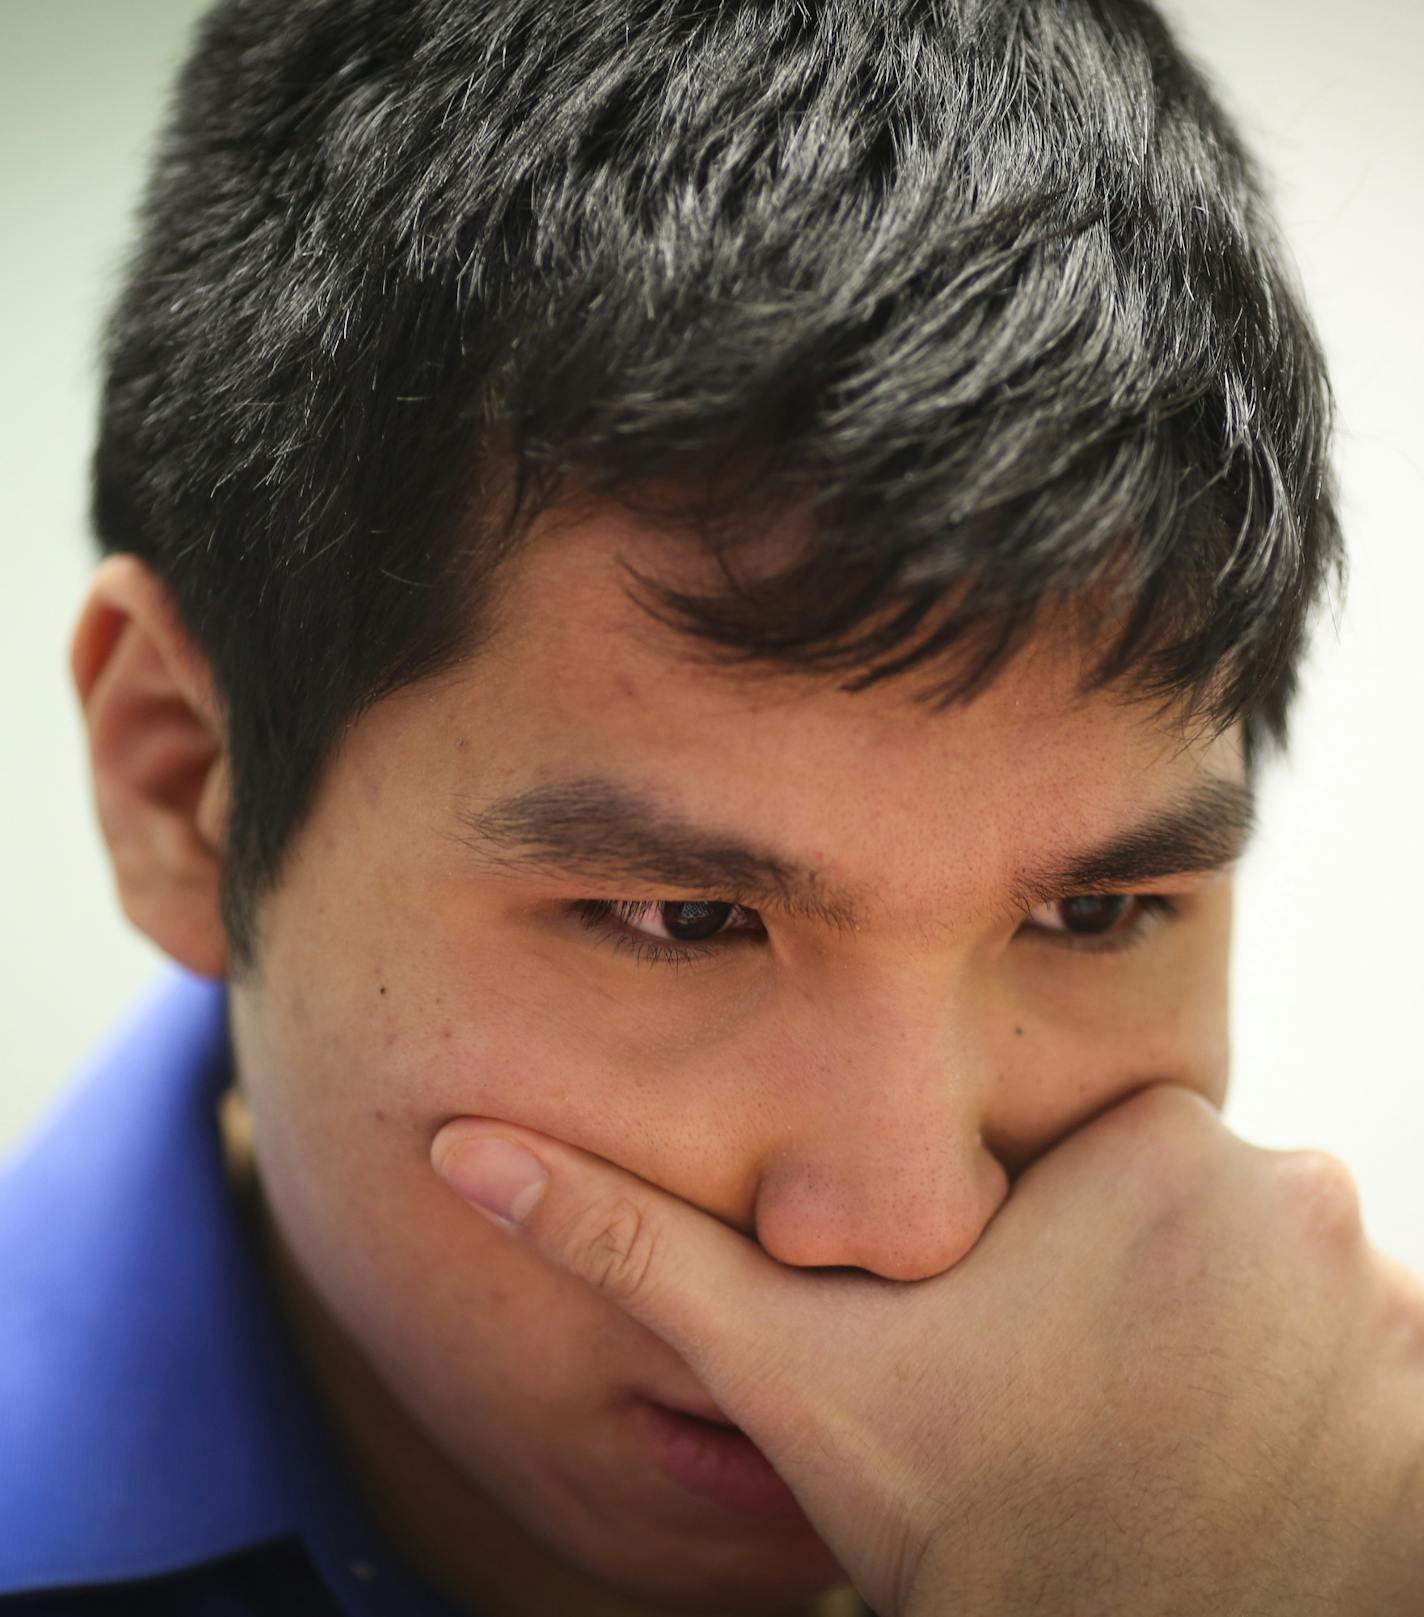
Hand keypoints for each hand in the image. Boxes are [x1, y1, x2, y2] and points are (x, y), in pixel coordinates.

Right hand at [431, 1085, 1423, 1615]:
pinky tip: (1245, 1463)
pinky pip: (1370, 1337)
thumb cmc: (961, 1525)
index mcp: (1146, 1143)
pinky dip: (1317, 1388)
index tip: (1018, 1330)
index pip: (1102, 1141)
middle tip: (1080, 1388)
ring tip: (1152, 1432)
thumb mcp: (789, 1372)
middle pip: (1195, 1202)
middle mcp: (1293, 1182)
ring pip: (1278, 1272)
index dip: (1046, 1240)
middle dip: (1136, 1284)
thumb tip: (461, 1146)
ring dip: (1221, 1340)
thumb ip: (635, 1242)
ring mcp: (1390, 1286)